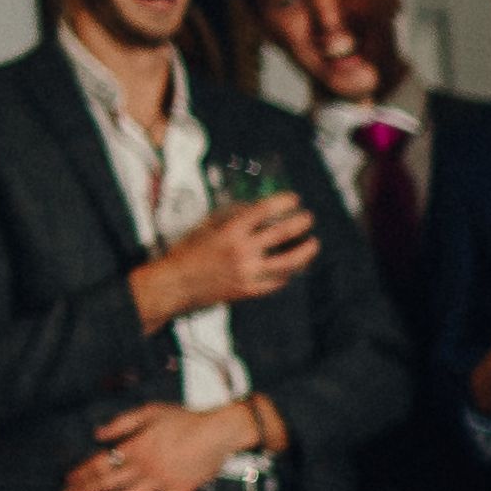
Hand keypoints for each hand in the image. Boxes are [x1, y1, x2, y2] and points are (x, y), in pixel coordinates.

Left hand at [62, 397, 260, 490]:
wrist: (218, 432)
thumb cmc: (185, 418)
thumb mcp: (150, 411)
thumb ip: (122, 423)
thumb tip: (98, 434)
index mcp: (135, 447)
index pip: (101, 463)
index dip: (82, 472)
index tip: (67, 480)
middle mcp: (143, 468)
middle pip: (107, 482)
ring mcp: (160, 483)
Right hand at [134, 189, 317, 323]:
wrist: (176, 284)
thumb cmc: (188, 252)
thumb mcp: (206, 226)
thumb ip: (231, 216)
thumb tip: (256, 207)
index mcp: (230, 231)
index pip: (264, 211)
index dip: (283, 202)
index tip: (294, 199)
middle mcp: (242, 251)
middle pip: (282, 234)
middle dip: (300, 223)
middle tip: (308, 218)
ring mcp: (249, 273)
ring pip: (289, 262)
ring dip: (305, 251)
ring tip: (313, 243)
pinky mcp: (250, 290)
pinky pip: (278, 281)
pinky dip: (289, 272)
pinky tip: (294, 266)